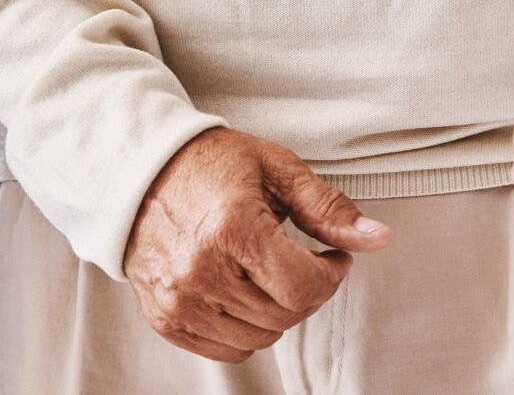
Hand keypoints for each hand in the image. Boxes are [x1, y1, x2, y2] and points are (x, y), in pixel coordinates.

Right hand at [121, 127, 388, 363]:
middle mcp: (202, 271)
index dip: (332, 275)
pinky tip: (242, 291)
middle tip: (299, 258)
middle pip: (286, 315)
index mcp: (232, 229)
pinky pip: (228, 350)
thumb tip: (377, 239)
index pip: (305, 288)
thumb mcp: (274, 168)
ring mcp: (180, 300)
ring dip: (277, 310)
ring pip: (261, 338)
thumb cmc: (207, 164)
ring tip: (265, 270)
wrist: (137, 170)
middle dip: (306, 289)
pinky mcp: (165, 318)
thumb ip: (327, 207)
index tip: (332, 255)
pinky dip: (245, 329)